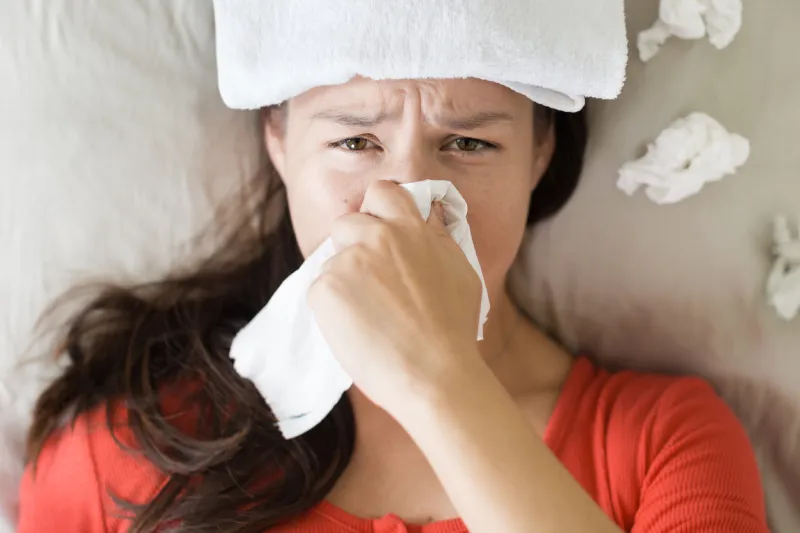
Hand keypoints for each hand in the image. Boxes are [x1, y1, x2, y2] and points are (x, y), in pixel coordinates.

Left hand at [307, 180, 483, 418]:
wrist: (435, 375)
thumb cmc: (454, 329)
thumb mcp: (461, 270)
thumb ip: (439, 237)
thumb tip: (430, 213)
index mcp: (411, 229)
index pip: (382, 191)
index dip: (378, 209)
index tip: (381, 229)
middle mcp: (377, 237)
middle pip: (347, 223)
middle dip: (353, 245)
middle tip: (371, 281)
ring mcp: (348, 262)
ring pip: (333, 261)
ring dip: (344, 281)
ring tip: (370, 315)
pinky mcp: (325, 290)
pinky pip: (320, 290)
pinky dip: (332, 309)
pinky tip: (358, 330)